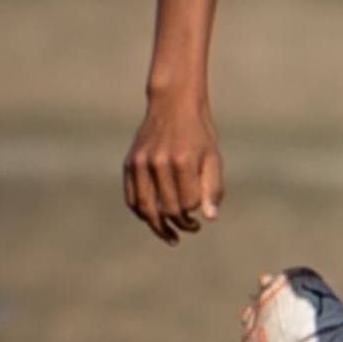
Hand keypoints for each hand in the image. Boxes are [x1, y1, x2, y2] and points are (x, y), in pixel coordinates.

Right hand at [123, 92, 223, 245]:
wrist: (173, 105)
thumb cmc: (198, 134)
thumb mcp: (213, 157)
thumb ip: (212, 187)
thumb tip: (210, 218)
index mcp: (182, 160)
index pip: (187, 203)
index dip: (194, 215)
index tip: (199, 220)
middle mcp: (158, 162)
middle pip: (166, 208)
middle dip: (179, 224)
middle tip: (190, 228)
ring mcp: (140, 162)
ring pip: (145, 208)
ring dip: (158, 227)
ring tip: (170, 236)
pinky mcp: (129, 163)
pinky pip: (131, 197)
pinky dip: (141, 213)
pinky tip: (153, 220)